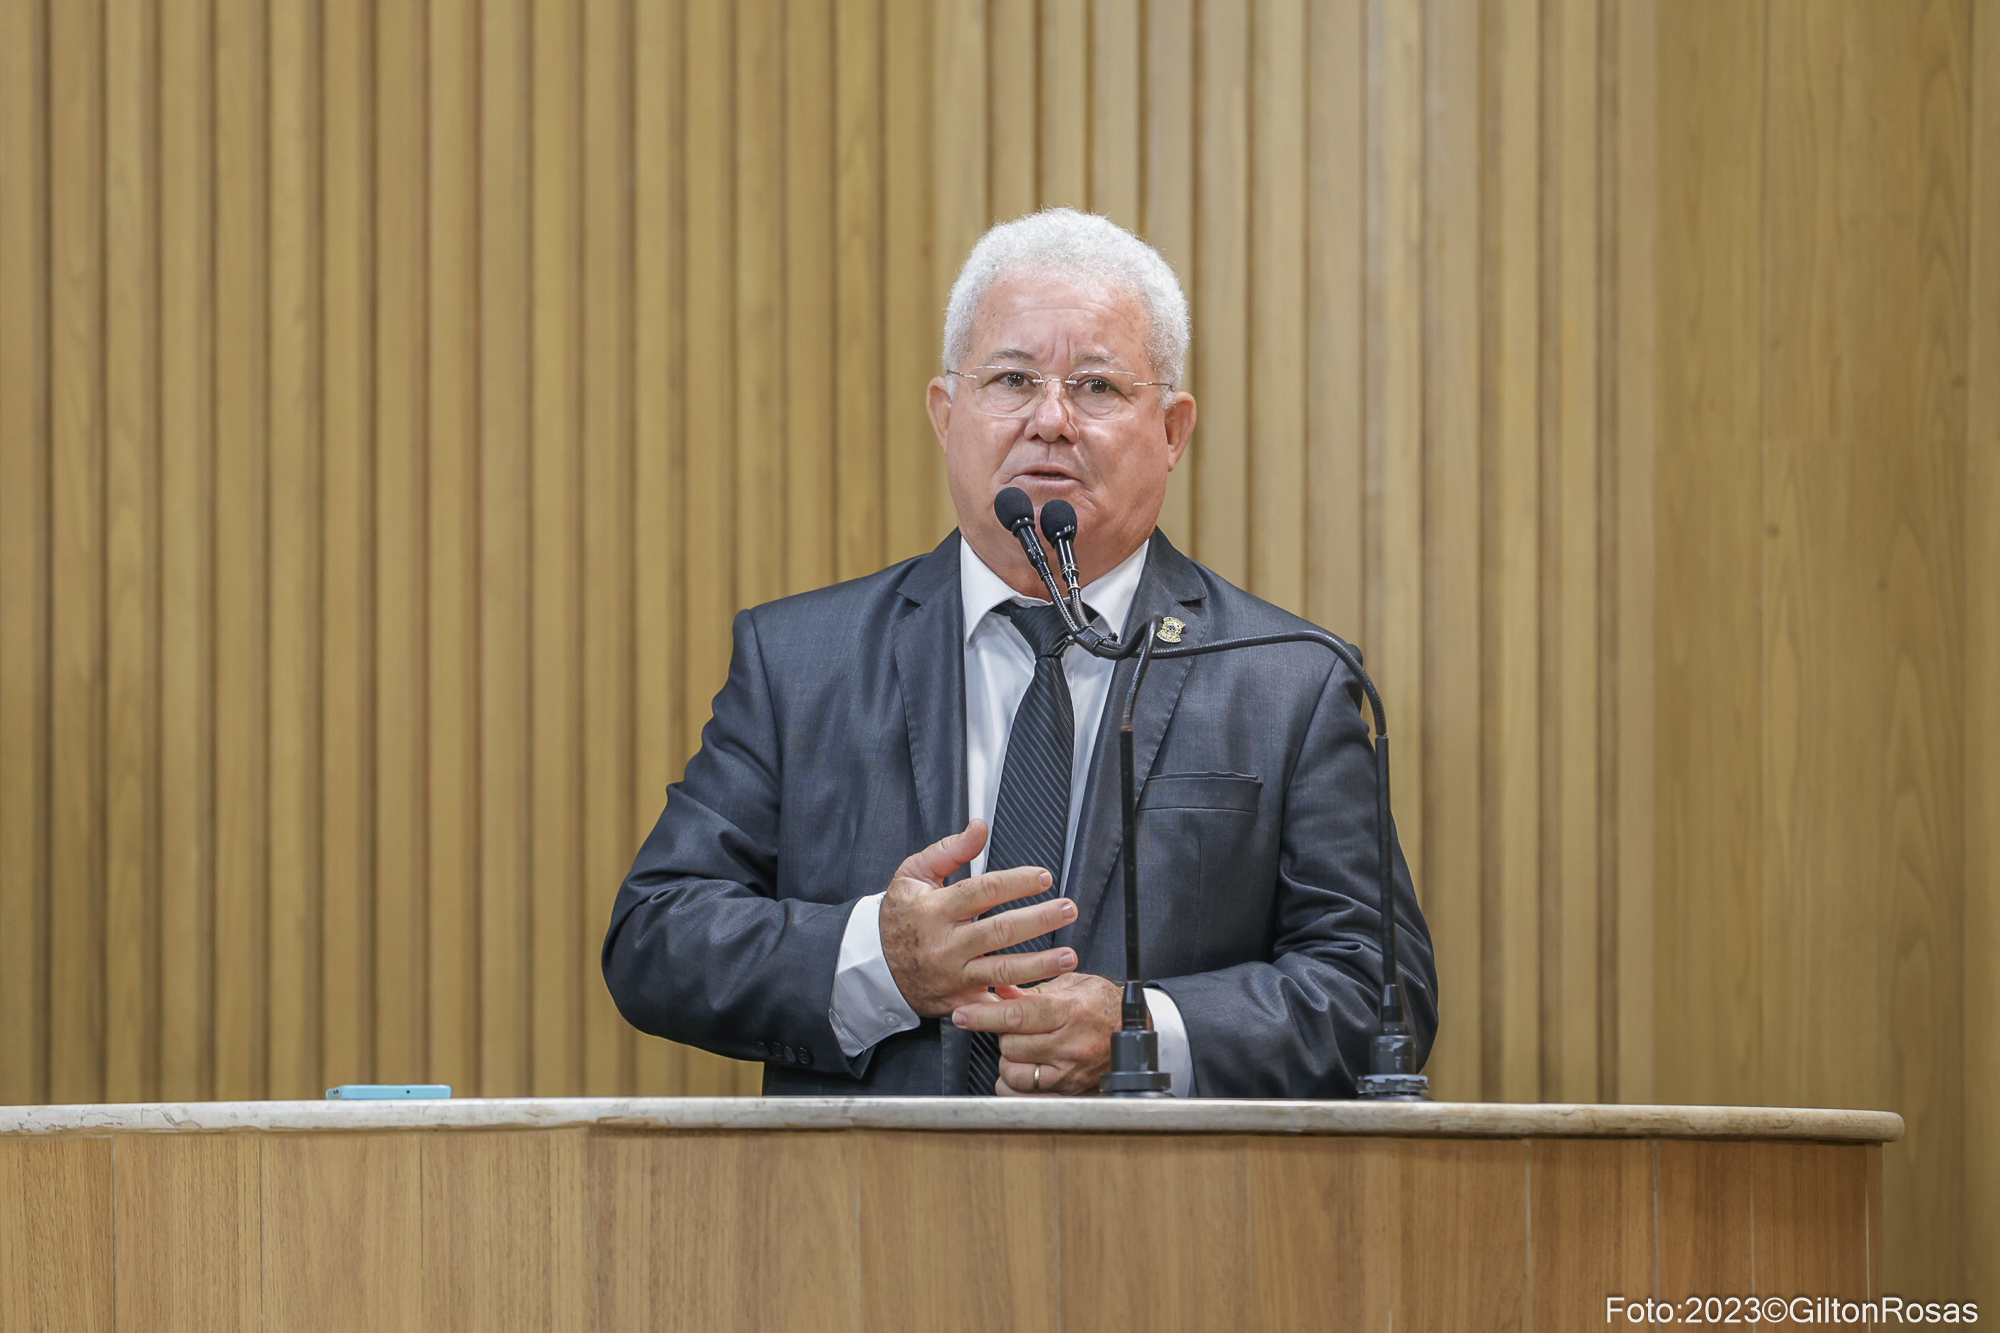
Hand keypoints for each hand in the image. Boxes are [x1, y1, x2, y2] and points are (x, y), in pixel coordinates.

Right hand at [880, 819, 1079, 1016]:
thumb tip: (980, 828)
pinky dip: (1020, 1002)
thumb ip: (950, 850)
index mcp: (937, 910)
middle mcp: (947, 944)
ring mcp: (954, 975)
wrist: (876, 967)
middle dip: (1039, 920)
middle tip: (1068, 910)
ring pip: (1003, 970)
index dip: (1017, 883)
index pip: (983, 892)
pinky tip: (1046, 994)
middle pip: (1000, 931)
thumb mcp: (913, 875)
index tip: (1044, 877)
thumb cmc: (899, 917)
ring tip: (1069, 955)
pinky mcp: (961, 1000)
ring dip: (1040, 964)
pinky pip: (994, 1004)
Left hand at [952, 971, 1121, 1095]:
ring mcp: (1071, 1072)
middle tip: (1012, 1027)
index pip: (1016, 1016)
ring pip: (1015, 1074)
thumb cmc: (1102, 1004)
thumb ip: (1030, 989)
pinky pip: (1028, 1096)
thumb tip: (998, 991)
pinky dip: (1016, 1086)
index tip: (962, 1015)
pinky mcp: (1071, 1092)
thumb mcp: (1070, 984)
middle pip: (1011, 1046)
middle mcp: (1070, 1044)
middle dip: (1003, 1035)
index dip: (983, 1016)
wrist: (1134, 1031)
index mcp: (1069, 1011)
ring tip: (1021, 1048)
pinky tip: (1022, 1070)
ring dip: (1010, 1061)